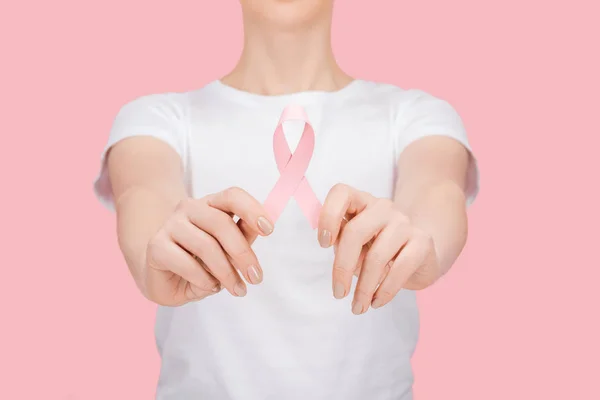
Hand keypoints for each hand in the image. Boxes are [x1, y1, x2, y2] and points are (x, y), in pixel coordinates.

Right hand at [143, 187, 273, 305]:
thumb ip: (243, 236)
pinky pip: (186, 263)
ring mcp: (170, 225)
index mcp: (210, 205)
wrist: (163, 278)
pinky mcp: (156, 246)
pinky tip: (209, 286)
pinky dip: (203, 279)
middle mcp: (189, 209)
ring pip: (206, 245)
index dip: (252, 209)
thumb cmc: (199, 261)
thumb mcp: (227, 250)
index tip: (269, 230)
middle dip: (243, 253)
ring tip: (236, 288)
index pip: (232, 196)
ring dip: (226, 272)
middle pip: (221, 223)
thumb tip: (262, 227)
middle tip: (255, 278)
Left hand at [318, 184, 440, 314]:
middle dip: (342, 267)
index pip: (341, 193)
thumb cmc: (377, 250)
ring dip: (364, 288)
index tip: (324, 244)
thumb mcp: (355, 247)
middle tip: (338, 293)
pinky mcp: (422, 242)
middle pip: (355, 232)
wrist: (420, 256)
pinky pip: (400, 268)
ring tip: (358, 306)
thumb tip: (342, 266)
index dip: (328, 216)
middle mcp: (382, 207)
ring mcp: (404, 222)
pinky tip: (377, 302)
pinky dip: (385, 291)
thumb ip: (344, 247)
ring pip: (377, 256)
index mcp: (360, 202)